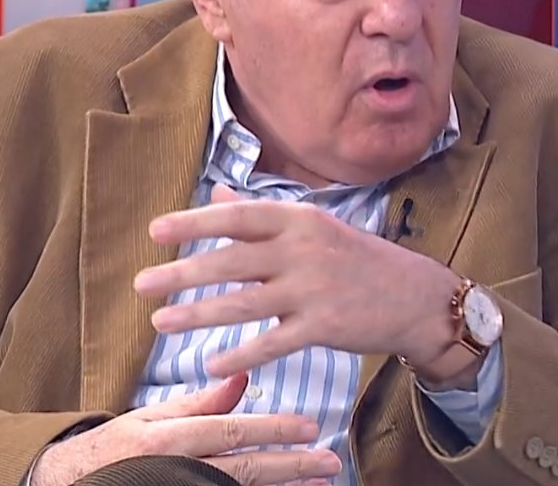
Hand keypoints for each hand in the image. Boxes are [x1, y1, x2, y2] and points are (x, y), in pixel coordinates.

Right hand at [31, 373, 341, 485]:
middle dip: (290, 465)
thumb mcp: (151, 418)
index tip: (310, 426)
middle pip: (243, 469)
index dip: (272, 429)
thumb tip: (241, 377)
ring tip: (319, 484)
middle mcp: (175, 470)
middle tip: (329, 460)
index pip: (229, 431)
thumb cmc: (115, 451)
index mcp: (168, 438)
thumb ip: (200, 402)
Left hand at [133, 185, 461, 377]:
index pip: (238, 216)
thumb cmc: (357, 259)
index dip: (194, 222)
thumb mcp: (313, 227)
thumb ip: (262, 215)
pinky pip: (273, 343)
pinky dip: (241, 354)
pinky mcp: (325, 326)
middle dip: (182, 273)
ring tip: (161, 322)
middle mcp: (304, 249)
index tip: (156, 231)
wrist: (415, 296)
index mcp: (299, 219)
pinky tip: (211, 362)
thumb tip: (214, 194)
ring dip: (199, 314)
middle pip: (231, 261)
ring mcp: (314, 289)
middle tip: (142, 284)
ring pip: (244, 303)